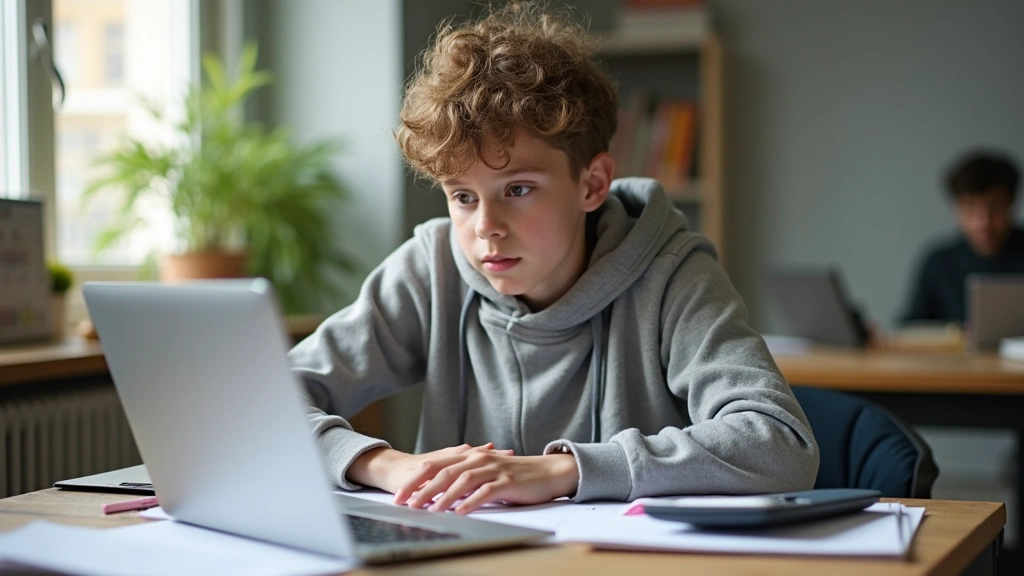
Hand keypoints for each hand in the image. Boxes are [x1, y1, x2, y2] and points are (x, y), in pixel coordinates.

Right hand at [347, 443, 511, 494]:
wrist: (389, 470)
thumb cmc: (415, 471)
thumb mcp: (440, 464)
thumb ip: (459, 459)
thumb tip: (484, 453)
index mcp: (450, 457)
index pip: (475, 454)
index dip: (494, 454)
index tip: (512, 453)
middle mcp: (444, 458)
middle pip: (471, 456)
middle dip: (490, 457)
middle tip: (509, 457)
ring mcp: (433, 466)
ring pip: (457, 464)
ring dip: (474, 466)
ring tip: (491, 468)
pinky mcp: (421, 476)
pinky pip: (437, 478)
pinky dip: (449, 480)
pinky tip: (461, 482)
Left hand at [395, 452, 578, 514]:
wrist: (548, 472)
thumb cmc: (516, 476)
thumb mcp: (487, 474)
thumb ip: (465, 480)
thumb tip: (439, 495)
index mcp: (470, 457)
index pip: (435, 465)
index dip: (415, 480)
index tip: (399, 496)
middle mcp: (478, 459)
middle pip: (443, 472)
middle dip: (421, 489)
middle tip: (405, 504)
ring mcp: (493, 469)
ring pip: (461, 481)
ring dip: (441, 496)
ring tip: (428, 510)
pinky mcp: (507, 481)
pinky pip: (485, 491)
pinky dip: (470, 502)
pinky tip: (459, 512)